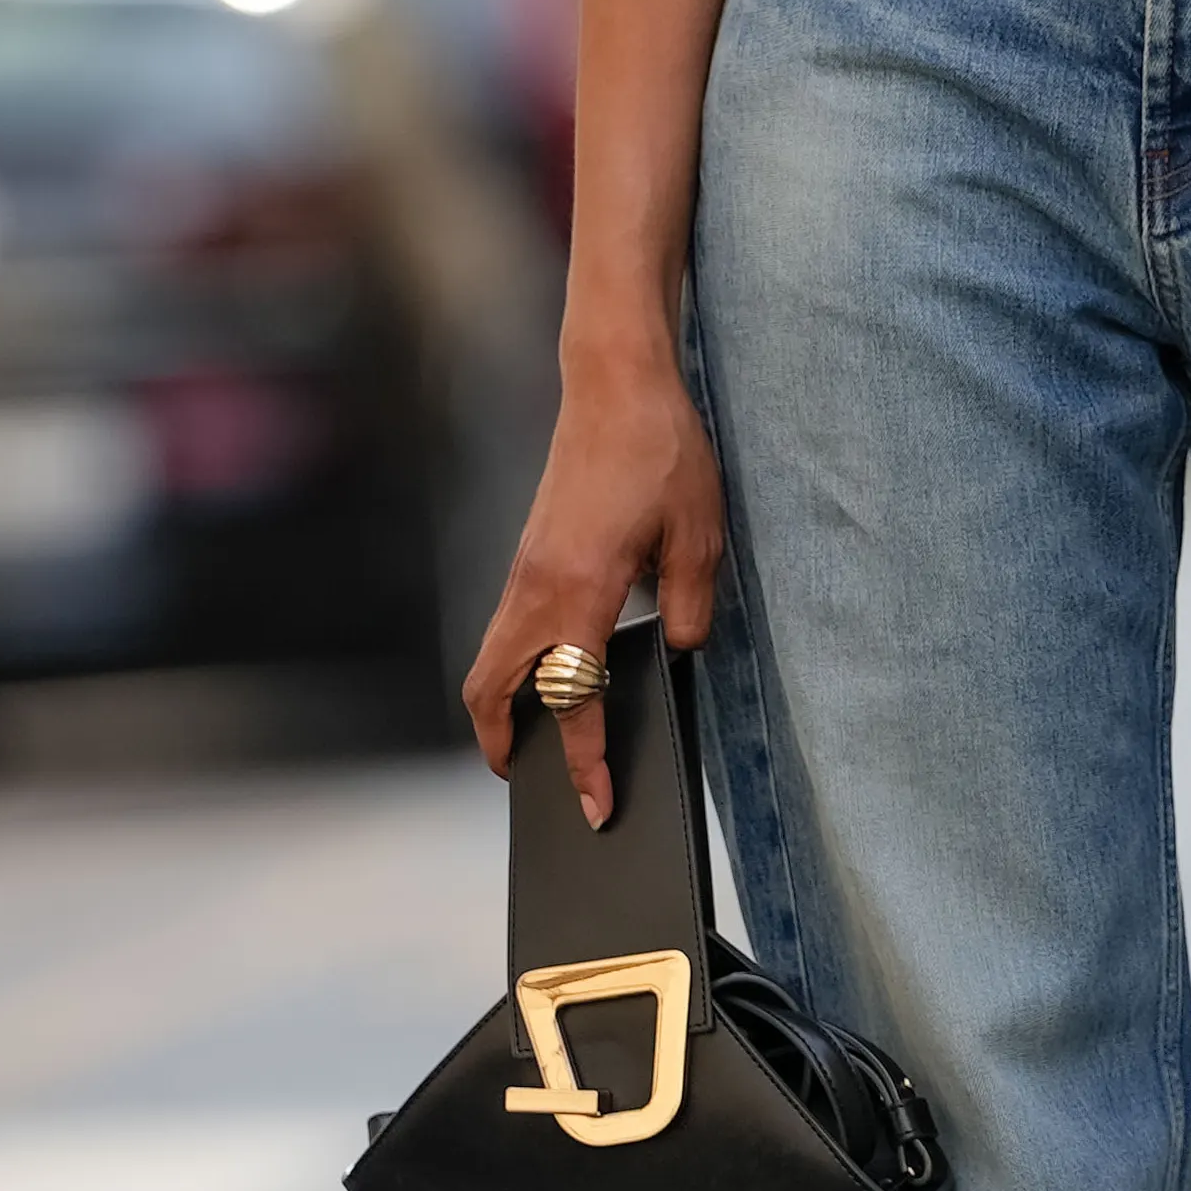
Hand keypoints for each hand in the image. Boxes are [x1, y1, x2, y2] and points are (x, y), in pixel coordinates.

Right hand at [469, 323, 722, 824]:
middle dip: (500, 744)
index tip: (595, 806)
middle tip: (532, 781)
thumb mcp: (699, 536)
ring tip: (534, 738)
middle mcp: (537, 589)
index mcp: (580, 592)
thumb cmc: (660, 453)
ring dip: (502, 704)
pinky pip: (507, 628)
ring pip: (491, 658)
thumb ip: (691, 605)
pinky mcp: (529, 554)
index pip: (572, 702)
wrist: (616, 384)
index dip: (584, 763)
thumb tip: (679, 650)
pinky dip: (515, 665)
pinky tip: (554, 672)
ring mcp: (525, 571)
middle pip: (491, 690)